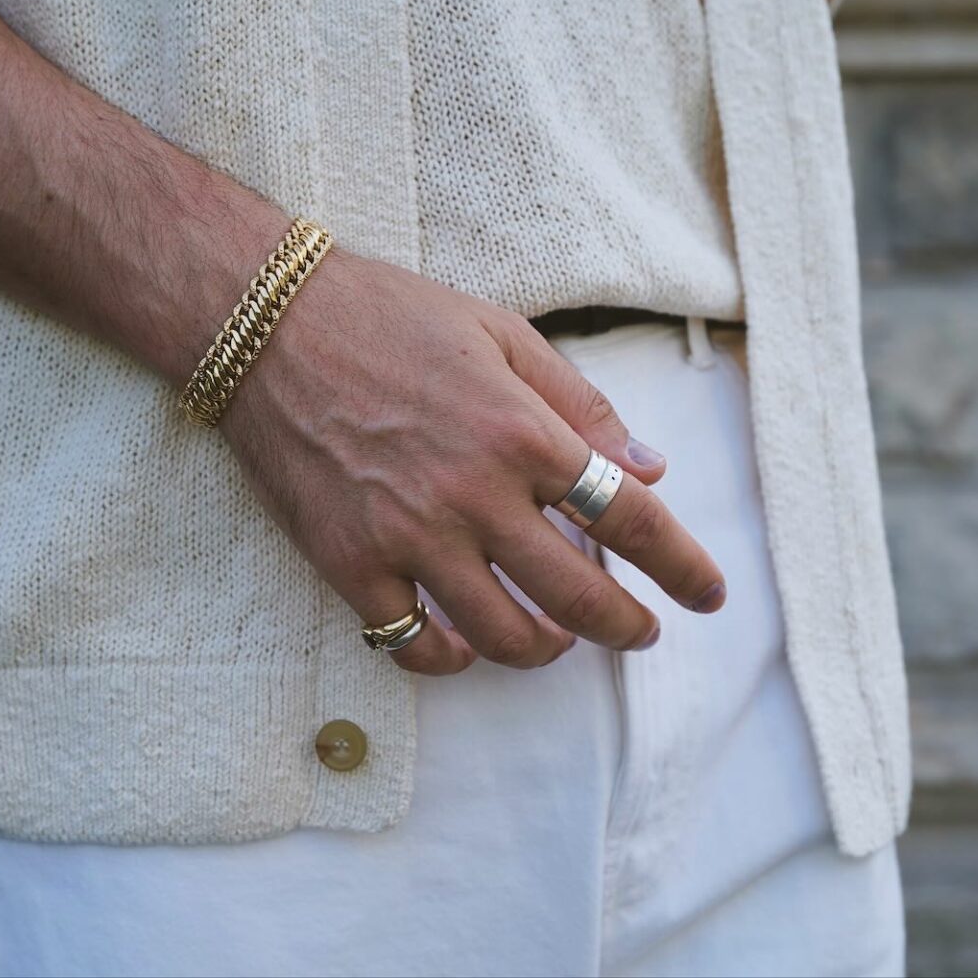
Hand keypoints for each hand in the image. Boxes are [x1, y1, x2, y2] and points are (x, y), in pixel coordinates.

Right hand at [219, 249, 726, 674]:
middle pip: (576, 597)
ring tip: (555, 640)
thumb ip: (581, 407)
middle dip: (625, 628)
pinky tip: (466, 647)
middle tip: (640, 633)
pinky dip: (450, 659)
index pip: (627, 520)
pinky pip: (410, 644)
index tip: (708, 596)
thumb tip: (649, 471)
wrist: (268, 325)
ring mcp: (407, 536)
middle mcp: (473, 495)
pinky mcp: (348, 563)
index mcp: (520, 433)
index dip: (681, 566)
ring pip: (501, 637)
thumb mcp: (503, 335)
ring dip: (546, 650)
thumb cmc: (390, 318)